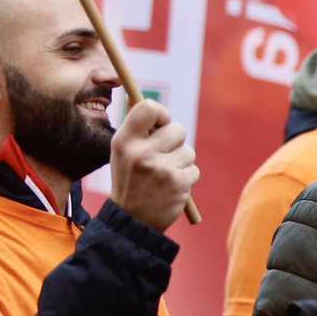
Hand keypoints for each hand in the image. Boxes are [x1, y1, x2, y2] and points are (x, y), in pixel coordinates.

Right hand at [109, 98, 197, 232]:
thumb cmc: (130, 180)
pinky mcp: (179, 183)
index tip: (162, 122)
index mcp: (124, 141)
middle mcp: (142, 153)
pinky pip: (194, 169)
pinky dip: (187, 177)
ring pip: (188, 151)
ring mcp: (161, 169)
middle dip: (176, 142)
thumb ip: (134, 126)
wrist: (133, 220)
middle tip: (164, 155)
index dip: (161, 112)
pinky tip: (171, 187)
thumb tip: (135, 95)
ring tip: (164, 175)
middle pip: (177, 129)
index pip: (148, 108)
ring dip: (181, 162)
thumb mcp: (122, 152)